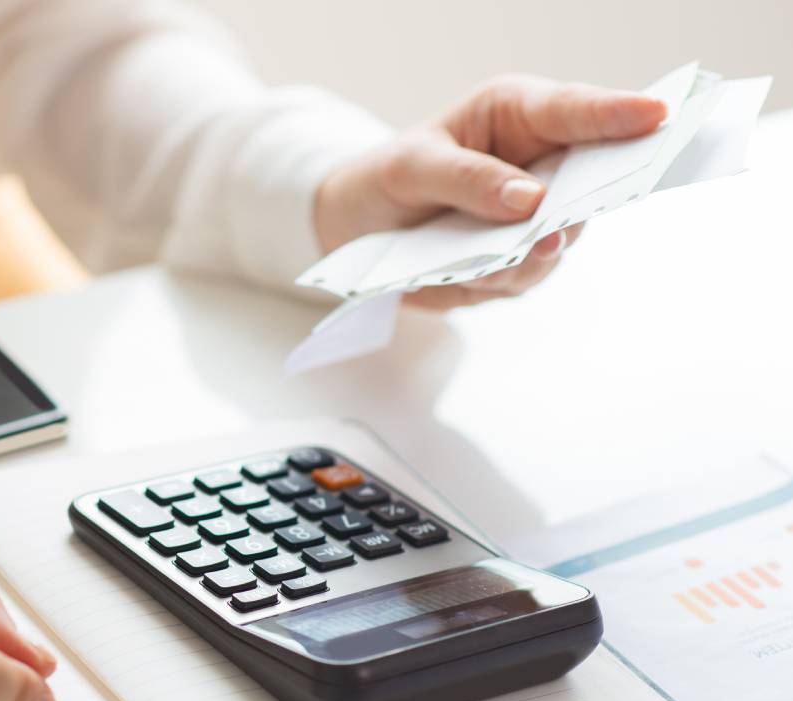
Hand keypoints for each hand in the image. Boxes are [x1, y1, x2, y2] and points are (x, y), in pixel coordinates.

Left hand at [314, 75, 666, 308]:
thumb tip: (530, 200)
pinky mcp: (518, 262)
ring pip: (561, 237)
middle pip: (593, 177)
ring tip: (513, 250)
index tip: (658, 113)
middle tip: (588, 204)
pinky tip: (486, 270)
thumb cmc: (390, 178)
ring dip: (537, 247)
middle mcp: (540, 165)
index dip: (617, 113)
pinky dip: (507, 275)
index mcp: (517, 116)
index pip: (575, 110)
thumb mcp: (412, 168)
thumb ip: (468, 179)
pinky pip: (527, 273)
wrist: (359, 228)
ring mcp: (535, 218)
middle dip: (597, 192)